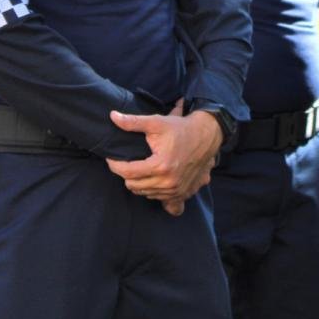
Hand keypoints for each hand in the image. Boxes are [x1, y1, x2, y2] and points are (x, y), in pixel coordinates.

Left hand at [105, 104, 222, 207]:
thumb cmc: (180, 129)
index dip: (115, 165)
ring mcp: (176, 190)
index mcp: (160, 166)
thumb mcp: (156, 122)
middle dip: (126, 174)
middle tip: (129, 161)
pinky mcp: (183, 194)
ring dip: (140, 183)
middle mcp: (168, 182)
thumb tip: (113, 116)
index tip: (112, 158)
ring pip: (145, 193)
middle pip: (133, 186)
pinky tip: (155, 182)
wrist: (206, 136)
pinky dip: (155, 193)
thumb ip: (133, 122)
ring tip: (142, 168)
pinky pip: (162, 202)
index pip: (127, 172)